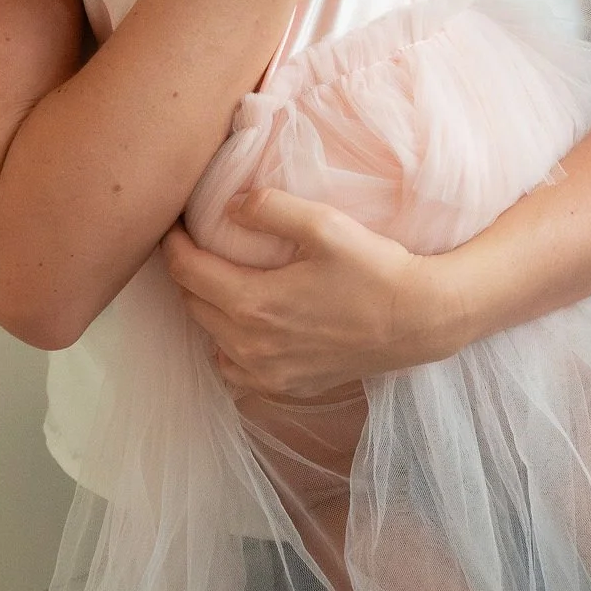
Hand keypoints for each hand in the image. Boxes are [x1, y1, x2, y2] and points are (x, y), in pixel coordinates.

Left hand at [161, 187, 448, 396]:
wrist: (417, 320)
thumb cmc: (373, 269)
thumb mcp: (323, 224)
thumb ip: (270, 209)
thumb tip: (230, 205)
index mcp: (253, 304)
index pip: (186, 272)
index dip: (173, 243)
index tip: (173, 222)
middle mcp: (251, 346)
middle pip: (193, 304)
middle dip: (187, 270)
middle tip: (195, 242)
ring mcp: (267, 372)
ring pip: (209, 337)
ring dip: (205, 306)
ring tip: (218, 277)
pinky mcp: (286, 385)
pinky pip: (234, 368)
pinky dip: (226, 345)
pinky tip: (243, 323)